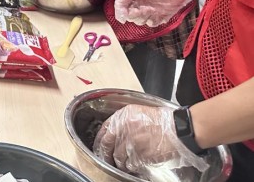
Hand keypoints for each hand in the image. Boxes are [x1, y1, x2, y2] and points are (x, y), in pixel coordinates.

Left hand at [94, 104, 208, 176]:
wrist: (180, 130)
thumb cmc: (163, 121)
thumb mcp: (139, 112)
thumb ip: (124, 121)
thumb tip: (114, 131)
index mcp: (123, 115)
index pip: (104, 129)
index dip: (100, 139)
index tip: (99, 145)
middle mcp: (125, 128)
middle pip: (107, 144)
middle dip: (105, 152)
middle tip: (106, 157)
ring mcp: (132, 142)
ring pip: (118, 156)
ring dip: (119, 161)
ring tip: (122, 162)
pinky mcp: (141, 155)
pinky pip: (130, 163)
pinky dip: (130, 166)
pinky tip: (133, 164)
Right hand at [114, 0, 201, 26]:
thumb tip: (120, 14)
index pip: (122, 7)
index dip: (121, 13)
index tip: (123, 16)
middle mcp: (141, 2)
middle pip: (130, 16)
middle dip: (133, 15)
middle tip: (138, 10)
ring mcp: (151, 9)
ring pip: (141, 21)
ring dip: (142, 17)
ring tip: (149, 8)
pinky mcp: (162, 15)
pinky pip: (153, 23)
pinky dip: (152, 20)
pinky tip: (155, 12)